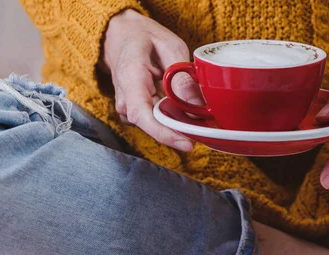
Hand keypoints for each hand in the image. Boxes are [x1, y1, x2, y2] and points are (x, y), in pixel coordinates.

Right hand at [102, 10, 203, 151]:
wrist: (121, 36)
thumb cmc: (145, 38)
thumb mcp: (169, 47)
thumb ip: (181, 76)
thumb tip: (197, 105)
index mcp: (130, 77)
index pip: (142, 115)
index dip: (165, 133)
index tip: (187, 143)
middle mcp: (125, 98)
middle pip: (153, 125)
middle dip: (181, 129)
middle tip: (207, 125)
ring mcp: (128, 108)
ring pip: (156, 125)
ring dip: (178, 122)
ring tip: (197, 112)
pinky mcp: (136, 113)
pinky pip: (156, 121)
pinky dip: (173, 118)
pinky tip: (184, 108)